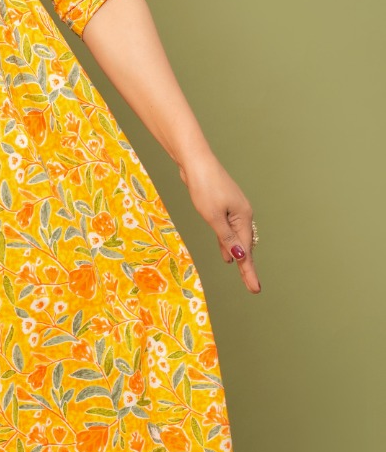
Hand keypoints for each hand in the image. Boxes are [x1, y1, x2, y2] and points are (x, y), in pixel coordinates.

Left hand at [178, 152, 260, 294]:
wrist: (196, 162)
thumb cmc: (204, 187)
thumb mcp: (213, 217)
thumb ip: (226, 238)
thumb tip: (239, 257)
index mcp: (243, 218)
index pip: (246, 251)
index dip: (249, 271)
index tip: (255, 289)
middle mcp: (242, 214)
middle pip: (245, 246)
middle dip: (247, 267)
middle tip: (253, 288)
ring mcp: (233, 210)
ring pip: (236, 238)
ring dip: (237, 256)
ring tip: (240, 273)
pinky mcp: (223, 206)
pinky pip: (228, 231)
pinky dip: (228, 244)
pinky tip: (226, 254)